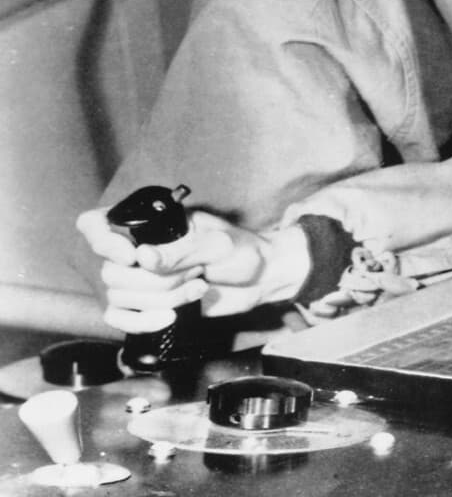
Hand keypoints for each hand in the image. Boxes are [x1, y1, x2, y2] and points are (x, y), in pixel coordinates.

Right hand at [75, 208, 308, 332]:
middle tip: (196, 270)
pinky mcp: (146, 306)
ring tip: (198, 286)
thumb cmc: (243, 250)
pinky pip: (119, 318)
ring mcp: (139, 280)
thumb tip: (142, 258)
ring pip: (119, 296)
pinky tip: (170, 318)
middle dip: (157, 280)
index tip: (131, 256)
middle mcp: (136, 250)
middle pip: (112, 271)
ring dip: (162, 298)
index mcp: (149, 224)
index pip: (94, 224)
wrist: (261, 280)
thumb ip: (181, 251)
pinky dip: (141, 322)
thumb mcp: (217, 244)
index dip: (101, 240)